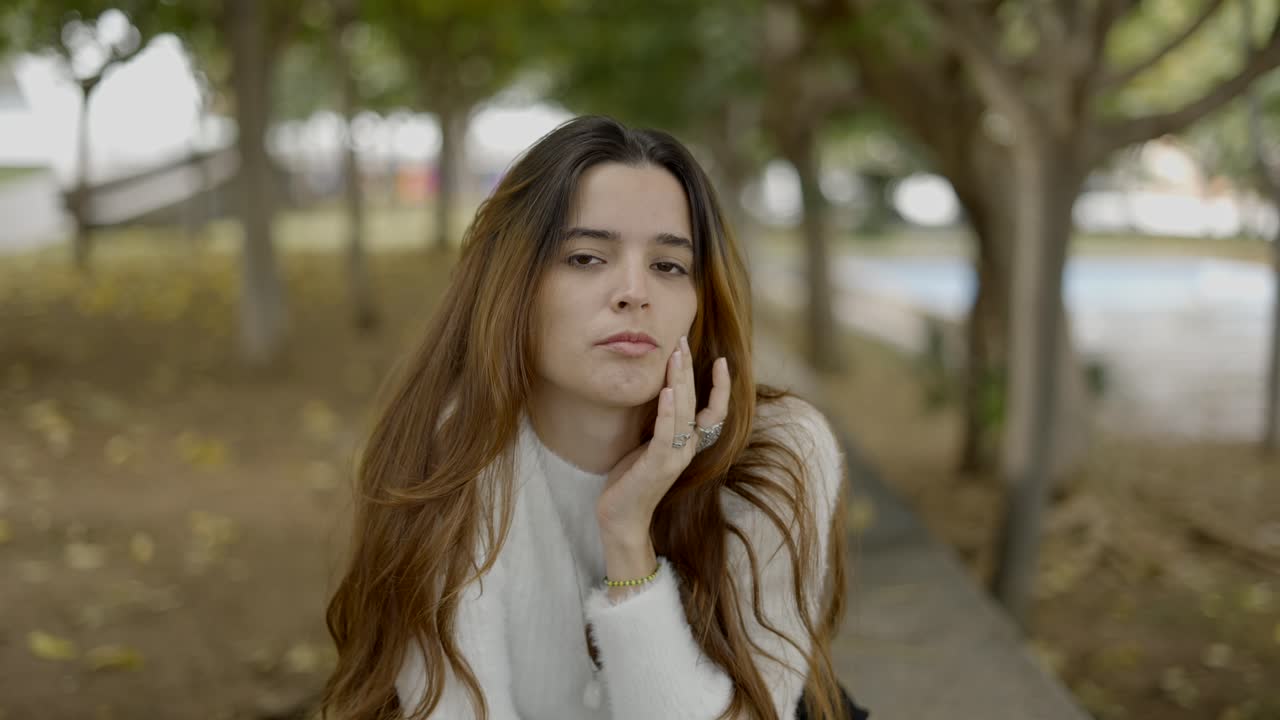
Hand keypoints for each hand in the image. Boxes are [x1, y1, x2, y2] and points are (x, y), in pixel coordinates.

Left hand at [595, 335, 731, 541]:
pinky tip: (666, 391)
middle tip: (681, 341)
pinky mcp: (658, 464)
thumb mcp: (650, 445)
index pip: (714, 411)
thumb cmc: (632, 479)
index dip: (720, 387)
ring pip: (684, 412)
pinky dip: (667, 411)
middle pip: (696, 402)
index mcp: (689, 444)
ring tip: (675, 356)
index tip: (720, 360)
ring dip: (680, 382)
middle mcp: (688, 449)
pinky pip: (666, 433)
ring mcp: (675, 457)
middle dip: (689, 370)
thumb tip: (662, 392)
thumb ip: (661, 423)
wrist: (622, 517)